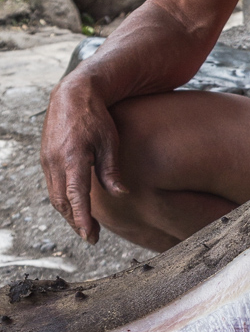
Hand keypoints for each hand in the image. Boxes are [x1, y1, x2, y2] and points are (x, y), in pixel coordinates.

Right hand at [40, 79, 127, 243]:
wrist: (72, 94)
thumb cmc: (96, 117)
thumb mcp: (110, 141)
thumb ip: (111, 170)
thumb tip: (121, 193)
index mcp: (72, 157)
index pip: (76, 197)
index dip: (83, 219)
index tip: (91, 236)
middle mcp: (55, 161)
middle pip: (62, 202)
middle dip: (75, 222)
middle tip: (91, 236)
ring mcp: (46, 160)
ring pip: (55, 196)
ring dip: (68, 213)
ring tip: (84, 225)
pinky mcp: (45, 158)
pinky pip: (52, 185)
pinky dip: (63, 199)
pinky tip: (75, 205)